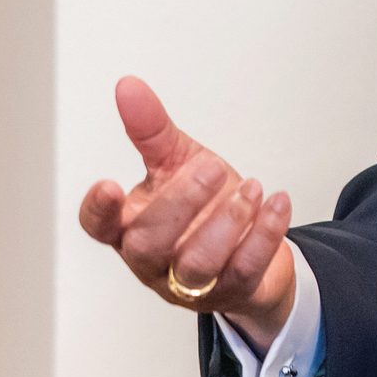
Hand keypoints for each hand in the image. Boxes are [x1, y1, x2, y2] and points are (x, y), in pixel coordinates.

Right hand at [78, 77, 296, 352]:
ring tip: (251, 187)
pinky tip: (277, 202)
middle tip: (213, 169)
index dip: (99, 209)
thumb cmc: (203, 203)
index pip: (100, 226)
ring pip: (197, 265)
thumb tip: (128, 86)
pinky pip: (245, 269)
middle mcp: (154, 260)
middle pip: (149, 244)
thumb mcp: (178, 160)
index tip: (109, 183)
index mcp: (132, 225)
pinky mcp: (233, 289)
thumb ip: (152, 129)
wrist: (252, 241)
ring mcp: (192, 283)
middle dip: (181, 203)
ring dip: (227, 221)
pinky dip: (265, 233)